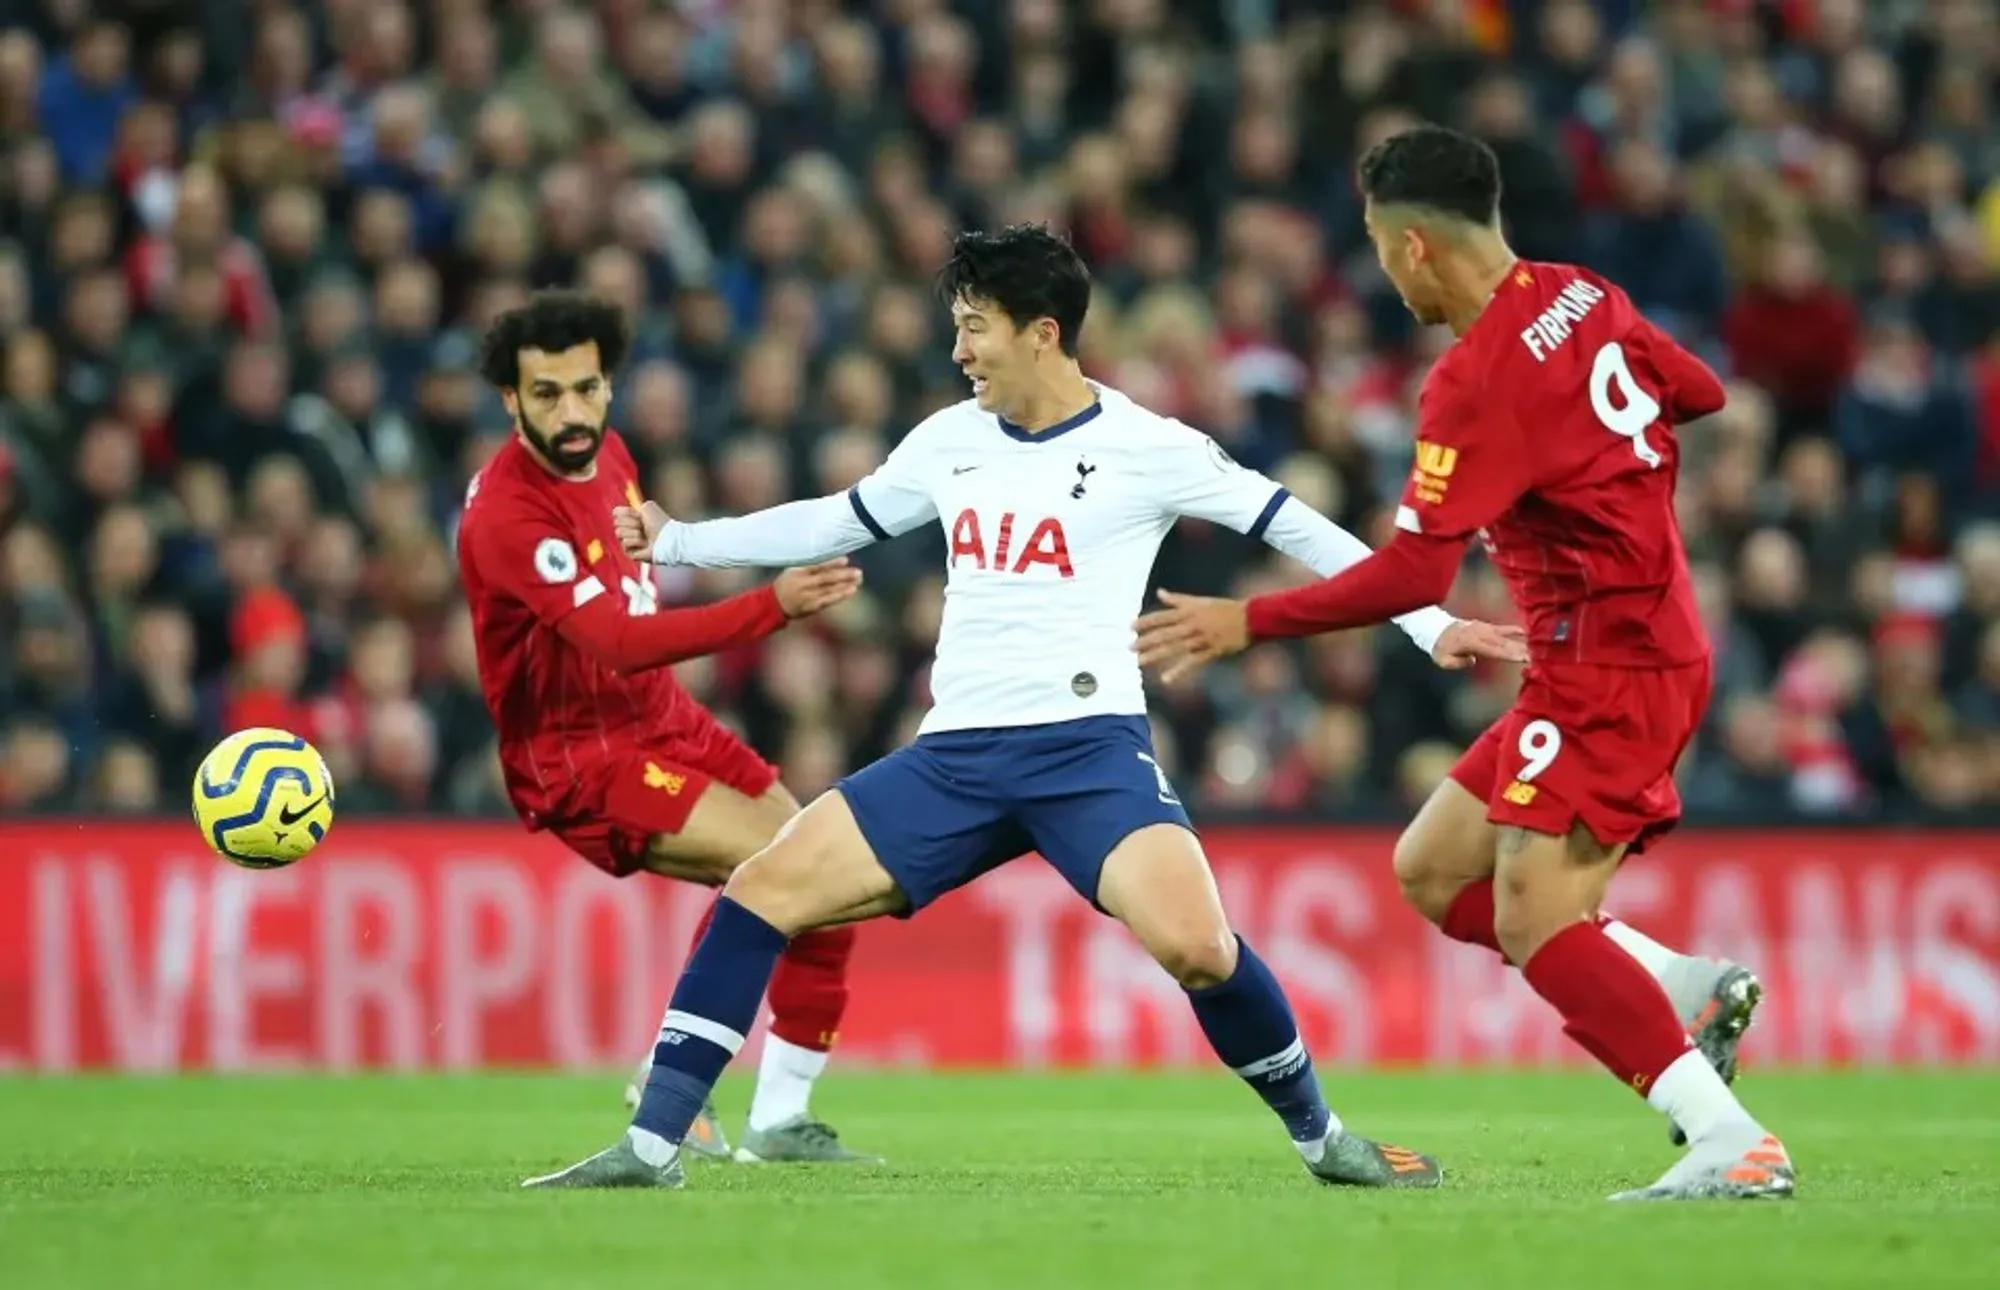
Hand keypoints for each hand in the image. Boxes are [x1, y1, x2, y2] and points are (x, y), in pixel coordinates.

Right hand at [613, 500, 668, 561]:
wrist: (666, 538)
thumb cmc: (659, 523)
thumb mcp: (647, 507)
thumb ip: (631, 506)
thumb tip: (616, 512)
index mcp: (632, 518)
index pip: (616, 513)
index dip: (627, 513)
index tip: (639, 515)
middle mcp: (628, 529)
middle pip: (616, 522)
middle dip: (631, 522)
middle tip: (643, 526)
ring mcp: (628, 541)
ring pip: (619, 532)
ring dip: (634, 532)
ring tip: (645, 536)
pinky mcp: (629, 552)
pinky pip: (625, 543)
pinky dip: (636, 542)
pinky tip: (645, 544)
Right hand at [774, 559, 863, 618]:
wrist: (773, 605)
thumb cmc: (785, 584)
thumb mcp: (793, 570)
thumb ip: (809, 565)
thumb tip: (830, 560)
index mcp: (798, 572)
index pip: (817, 566)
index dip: (832, 563)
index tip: (845, 560)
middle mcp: (803, 584)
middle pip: (826, 579)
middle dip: (843, 575)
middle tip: (858, 572)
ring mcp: (808, 596)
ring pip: (829, 590)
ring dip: (845, 585)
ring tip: (858, 580)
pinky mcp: (812, 606)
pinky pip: (828, 600)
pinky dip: (840, 595)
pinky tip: (851, 591)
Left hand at [1133, 590, 1250, 683]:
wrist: (1250, 617)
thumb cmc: (1223, 608)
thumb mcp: (1199, 601)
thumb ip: (1177, 599)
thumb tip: (1159, 592)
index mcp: (1188, 612)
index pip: (1162, 617)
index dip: (1145, 622)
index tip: (1129, 627)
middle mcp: (1191, 625)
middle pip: (1164, 633)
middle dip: (1146, 640)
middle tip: (1129, 648)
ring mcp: (1200, 639)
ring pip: (1174, 648)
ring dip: (1156, 655)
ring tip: (1139, 662)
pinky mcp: (1210, 651)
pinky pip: (1191, 662)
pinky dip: (1179, 671)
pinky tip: (1166, 679)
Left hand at [1431, 619, 1528, 669]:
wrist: (1435, 628)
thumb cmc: (1440, 647)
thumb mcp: (1443, 660)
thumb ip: (1458, 662)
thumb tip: (1472, 660)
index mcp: (1469, 642)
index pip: (1492, 650)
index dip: (1507, 654)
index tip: (1520, 658)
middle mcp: (1478, 633)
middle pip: (1501, 643)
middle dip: (1517, 650)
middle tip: (1531, 657)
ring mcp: (1481, 628)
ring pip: (1502, 636)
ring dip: (1517, 642)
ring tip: (1530, 649)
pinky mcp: (1483, 625)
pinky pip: (1499, 628)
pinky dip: (1511, 629)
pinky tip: (1523, 632)